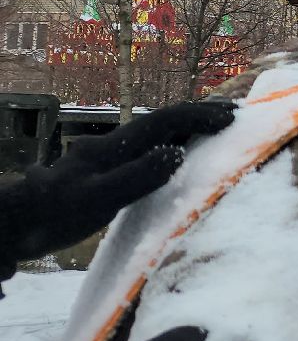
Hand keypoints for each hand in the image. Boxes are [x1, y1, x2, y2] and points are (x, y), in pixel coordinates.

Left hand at [0, 100, 234, 280]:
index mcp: (113, 148)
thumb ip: (138, 175)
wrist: (12, 225)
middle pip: (160, 123)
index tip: (232, 116)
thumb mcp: (98, 198)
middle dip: (196, 117)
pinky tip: (171, 157)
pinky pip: (142, 154)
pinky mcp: (99, 176)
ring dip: (184, 131)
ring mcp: (103, 161)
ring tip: (212, 133)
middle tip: (231, 117)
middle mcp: (110, 148)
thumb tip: (178, 151)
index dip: (199, 115)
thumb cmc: (53, 214)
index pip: (163, 121)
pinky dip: (167, 148)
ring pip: (151, 138)